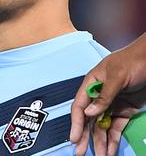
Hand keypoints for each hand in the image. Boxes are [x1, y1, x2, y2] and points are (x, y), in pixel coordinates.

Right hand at [70, 33, 145, 155]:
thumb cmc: (133, 61)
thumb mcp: (118, 77)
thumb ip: (104, 95)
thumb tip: (89, 113)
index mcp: (92, 84)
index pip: (79, 105)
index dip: (76, 122)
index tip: (74, 138)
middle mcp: (99, 96)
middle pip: (88, 119)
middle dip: (84, 136)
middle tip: (79, 152)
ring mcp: (112, 104)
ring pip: (102, 126)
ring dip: (100, 142)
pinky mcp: (125, 111)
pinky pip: (116, 127)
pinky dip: (113, 139)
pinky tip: (110, 150)